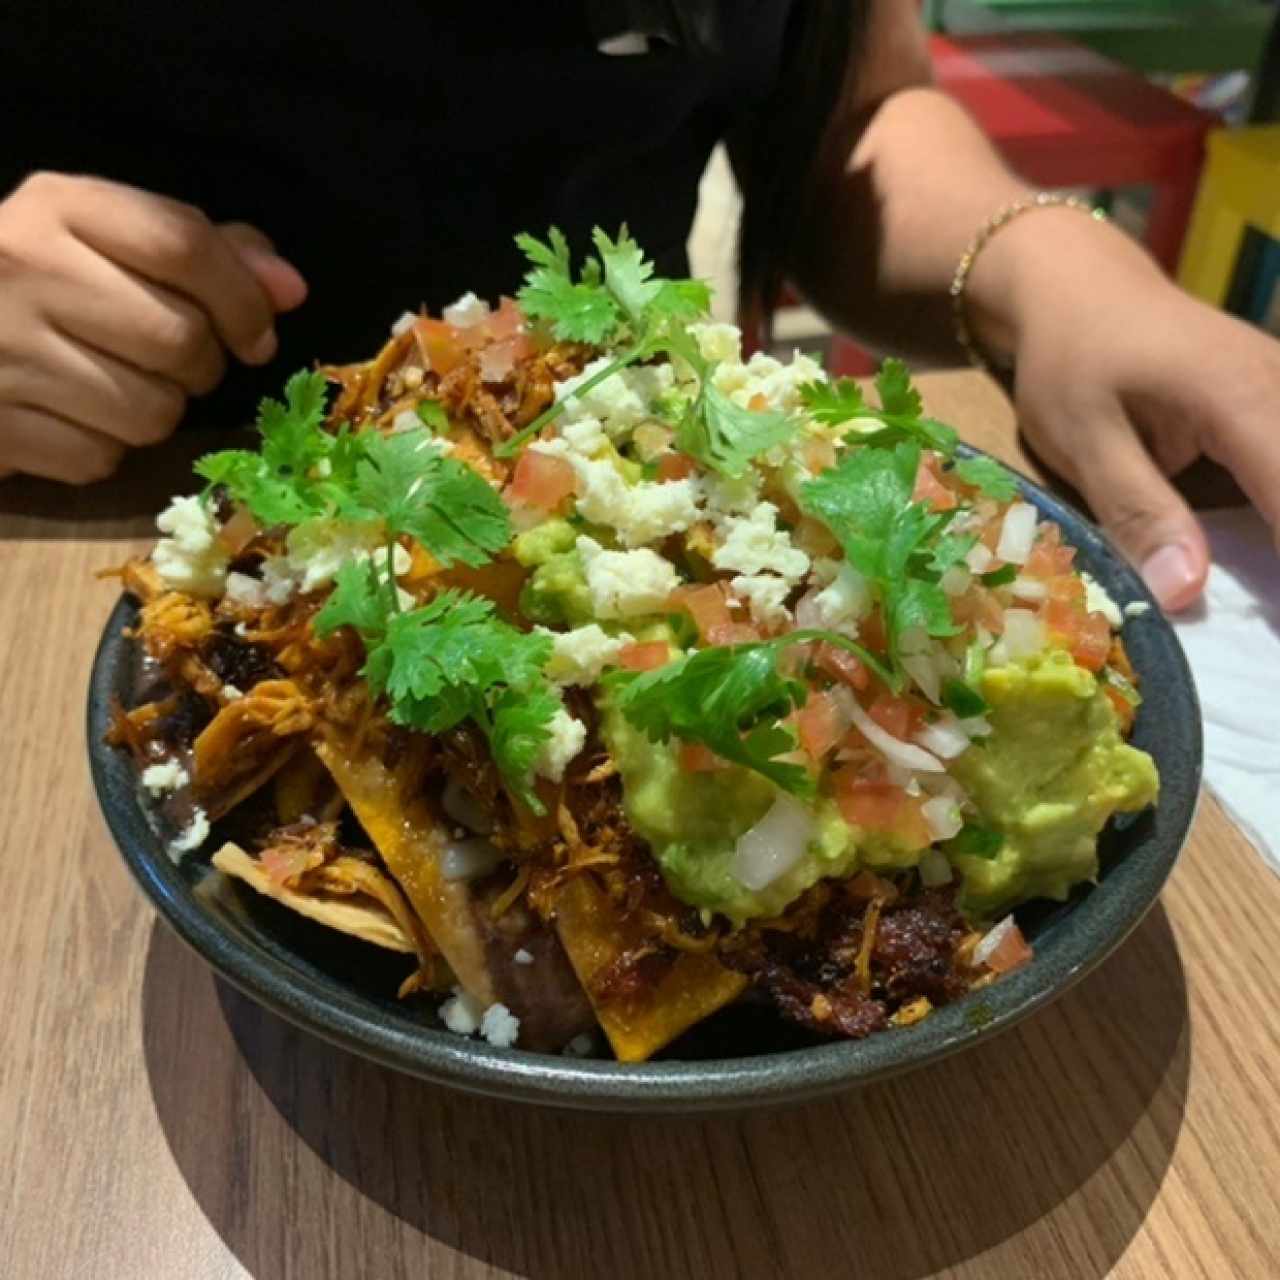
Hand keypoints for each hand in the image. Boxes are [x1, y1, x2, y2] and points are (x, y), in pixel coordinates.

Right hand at [0, 172, 306, 483]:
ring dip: (154, 412)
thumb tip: (289, 287)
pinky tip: (69, 417)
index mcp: (59, 206)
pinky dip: (101, 449)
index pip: (184, 244)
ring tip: (113, 386)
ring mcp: (1, 348)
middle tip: (171, 363)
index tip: (256, 335)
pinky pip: (100, 458)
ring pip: (151, 412)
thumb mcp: (109, 245)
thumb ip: (205, 255)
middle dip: (199, 365)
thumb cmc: (36, 287)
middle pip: (180, 339)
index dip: (243, 299)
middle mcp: (23, 266)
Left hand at [998, 216, 1279, 610]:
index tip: (1274, 635)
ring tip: (1264, 597)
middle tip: (1264, 630)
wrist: (1077, 283)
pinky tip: (1263, 562)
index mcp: (1242, 402)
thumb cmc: (1070, 357)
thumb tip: (1185, 595)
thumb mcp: (1084, 438)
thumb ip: (1139, 512)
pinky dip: (1277, 510)